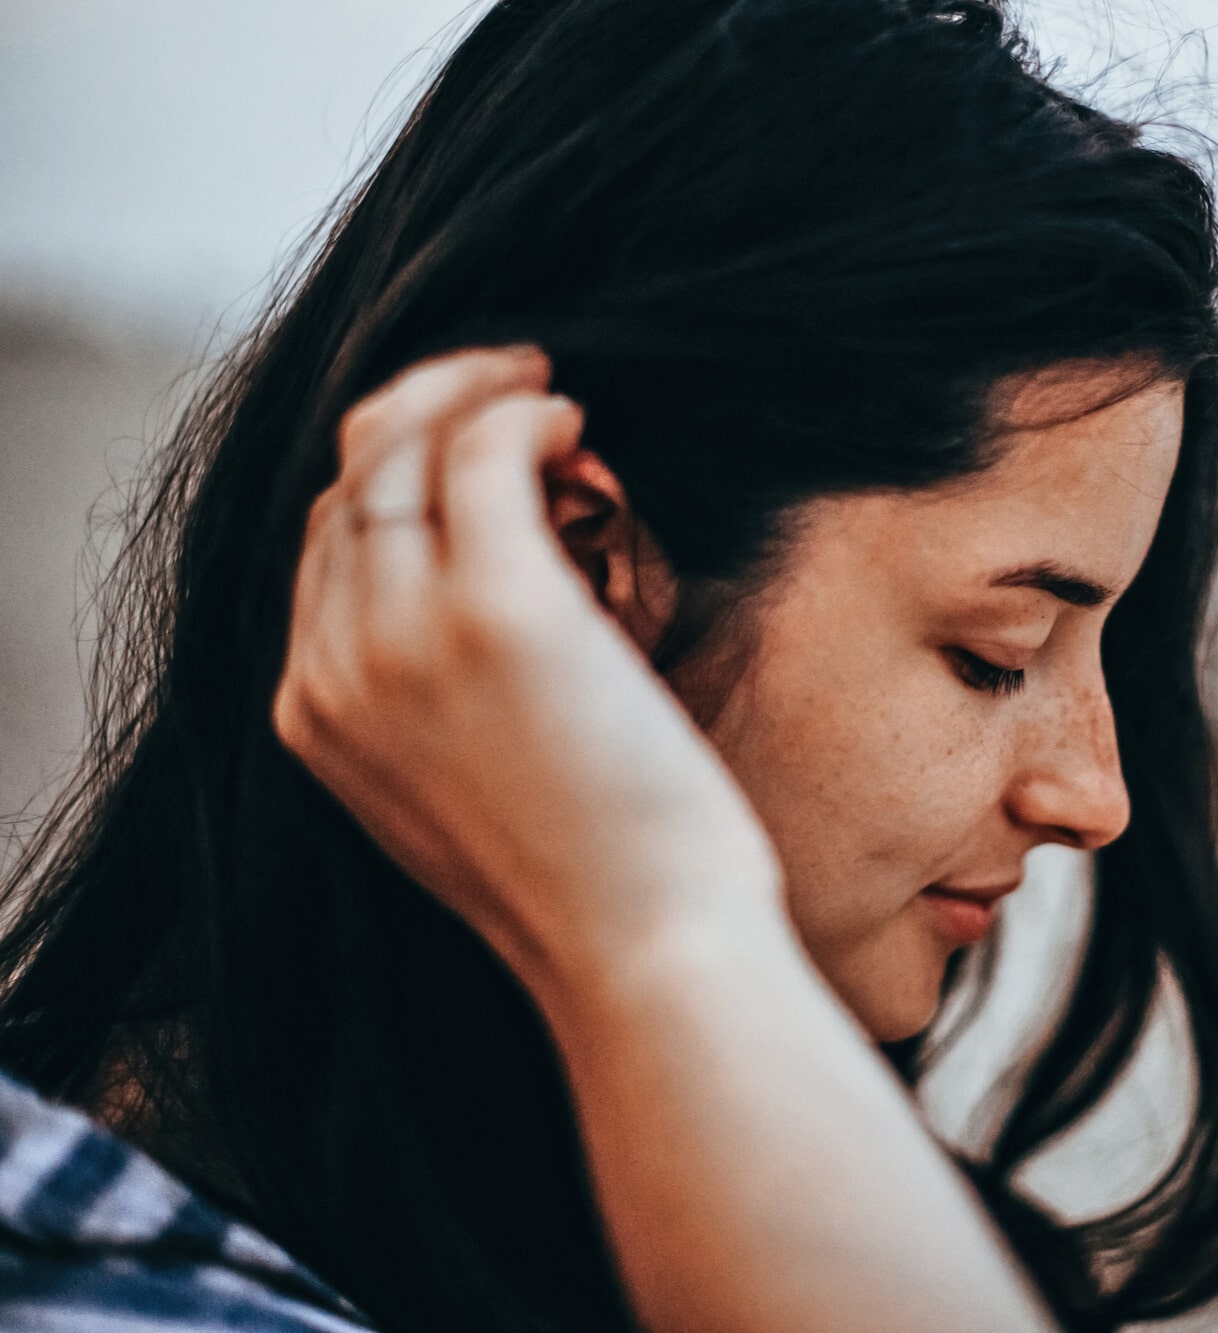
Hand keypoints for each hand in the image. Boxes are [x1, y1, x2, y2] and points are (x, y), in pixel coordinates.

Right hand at [274, 345, 781, 996]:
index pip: (326, 549)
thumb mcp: (468, 789)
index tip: (464, 447)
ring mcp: (406, 635)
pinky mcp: (495, 609)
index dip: (393, 478)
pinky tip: (574, 425)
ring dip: (472, 395)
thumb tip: (479, 598)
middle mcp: (336, 669)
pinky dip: (525, 417)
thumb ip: (434, 698)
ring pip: (402, 451)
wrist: (642, 950)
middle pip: (351, 484)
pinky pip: (483, 454)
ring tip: (548, 397)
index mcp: (316, 717)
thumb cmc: (591, 875)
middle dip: (424, 413)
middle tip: (511, 388)